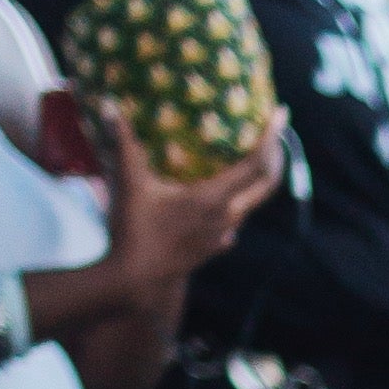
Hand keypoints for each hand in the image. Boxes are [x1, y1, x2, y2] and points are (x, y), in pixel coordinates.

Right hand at [95, 119, 288, 296]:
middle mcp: (226, 218)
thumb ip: (122, 142)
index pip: (255, 165)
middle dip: (276, 155)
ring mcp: (222, 236)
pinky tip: (225, 200)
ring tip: (252, 158)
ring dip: (257, 180)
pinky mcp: (213, 248)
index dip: (271, 137)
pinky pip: (235, 221)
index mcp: (213, 199)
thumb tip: (107, 104)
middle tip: (277, 131)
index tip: (281, 114)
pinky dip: (238, 203)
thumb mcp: (128, 184)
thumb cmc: (133, 232)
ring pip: (251, 204)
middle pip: (266, 185)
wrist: (135, 284)